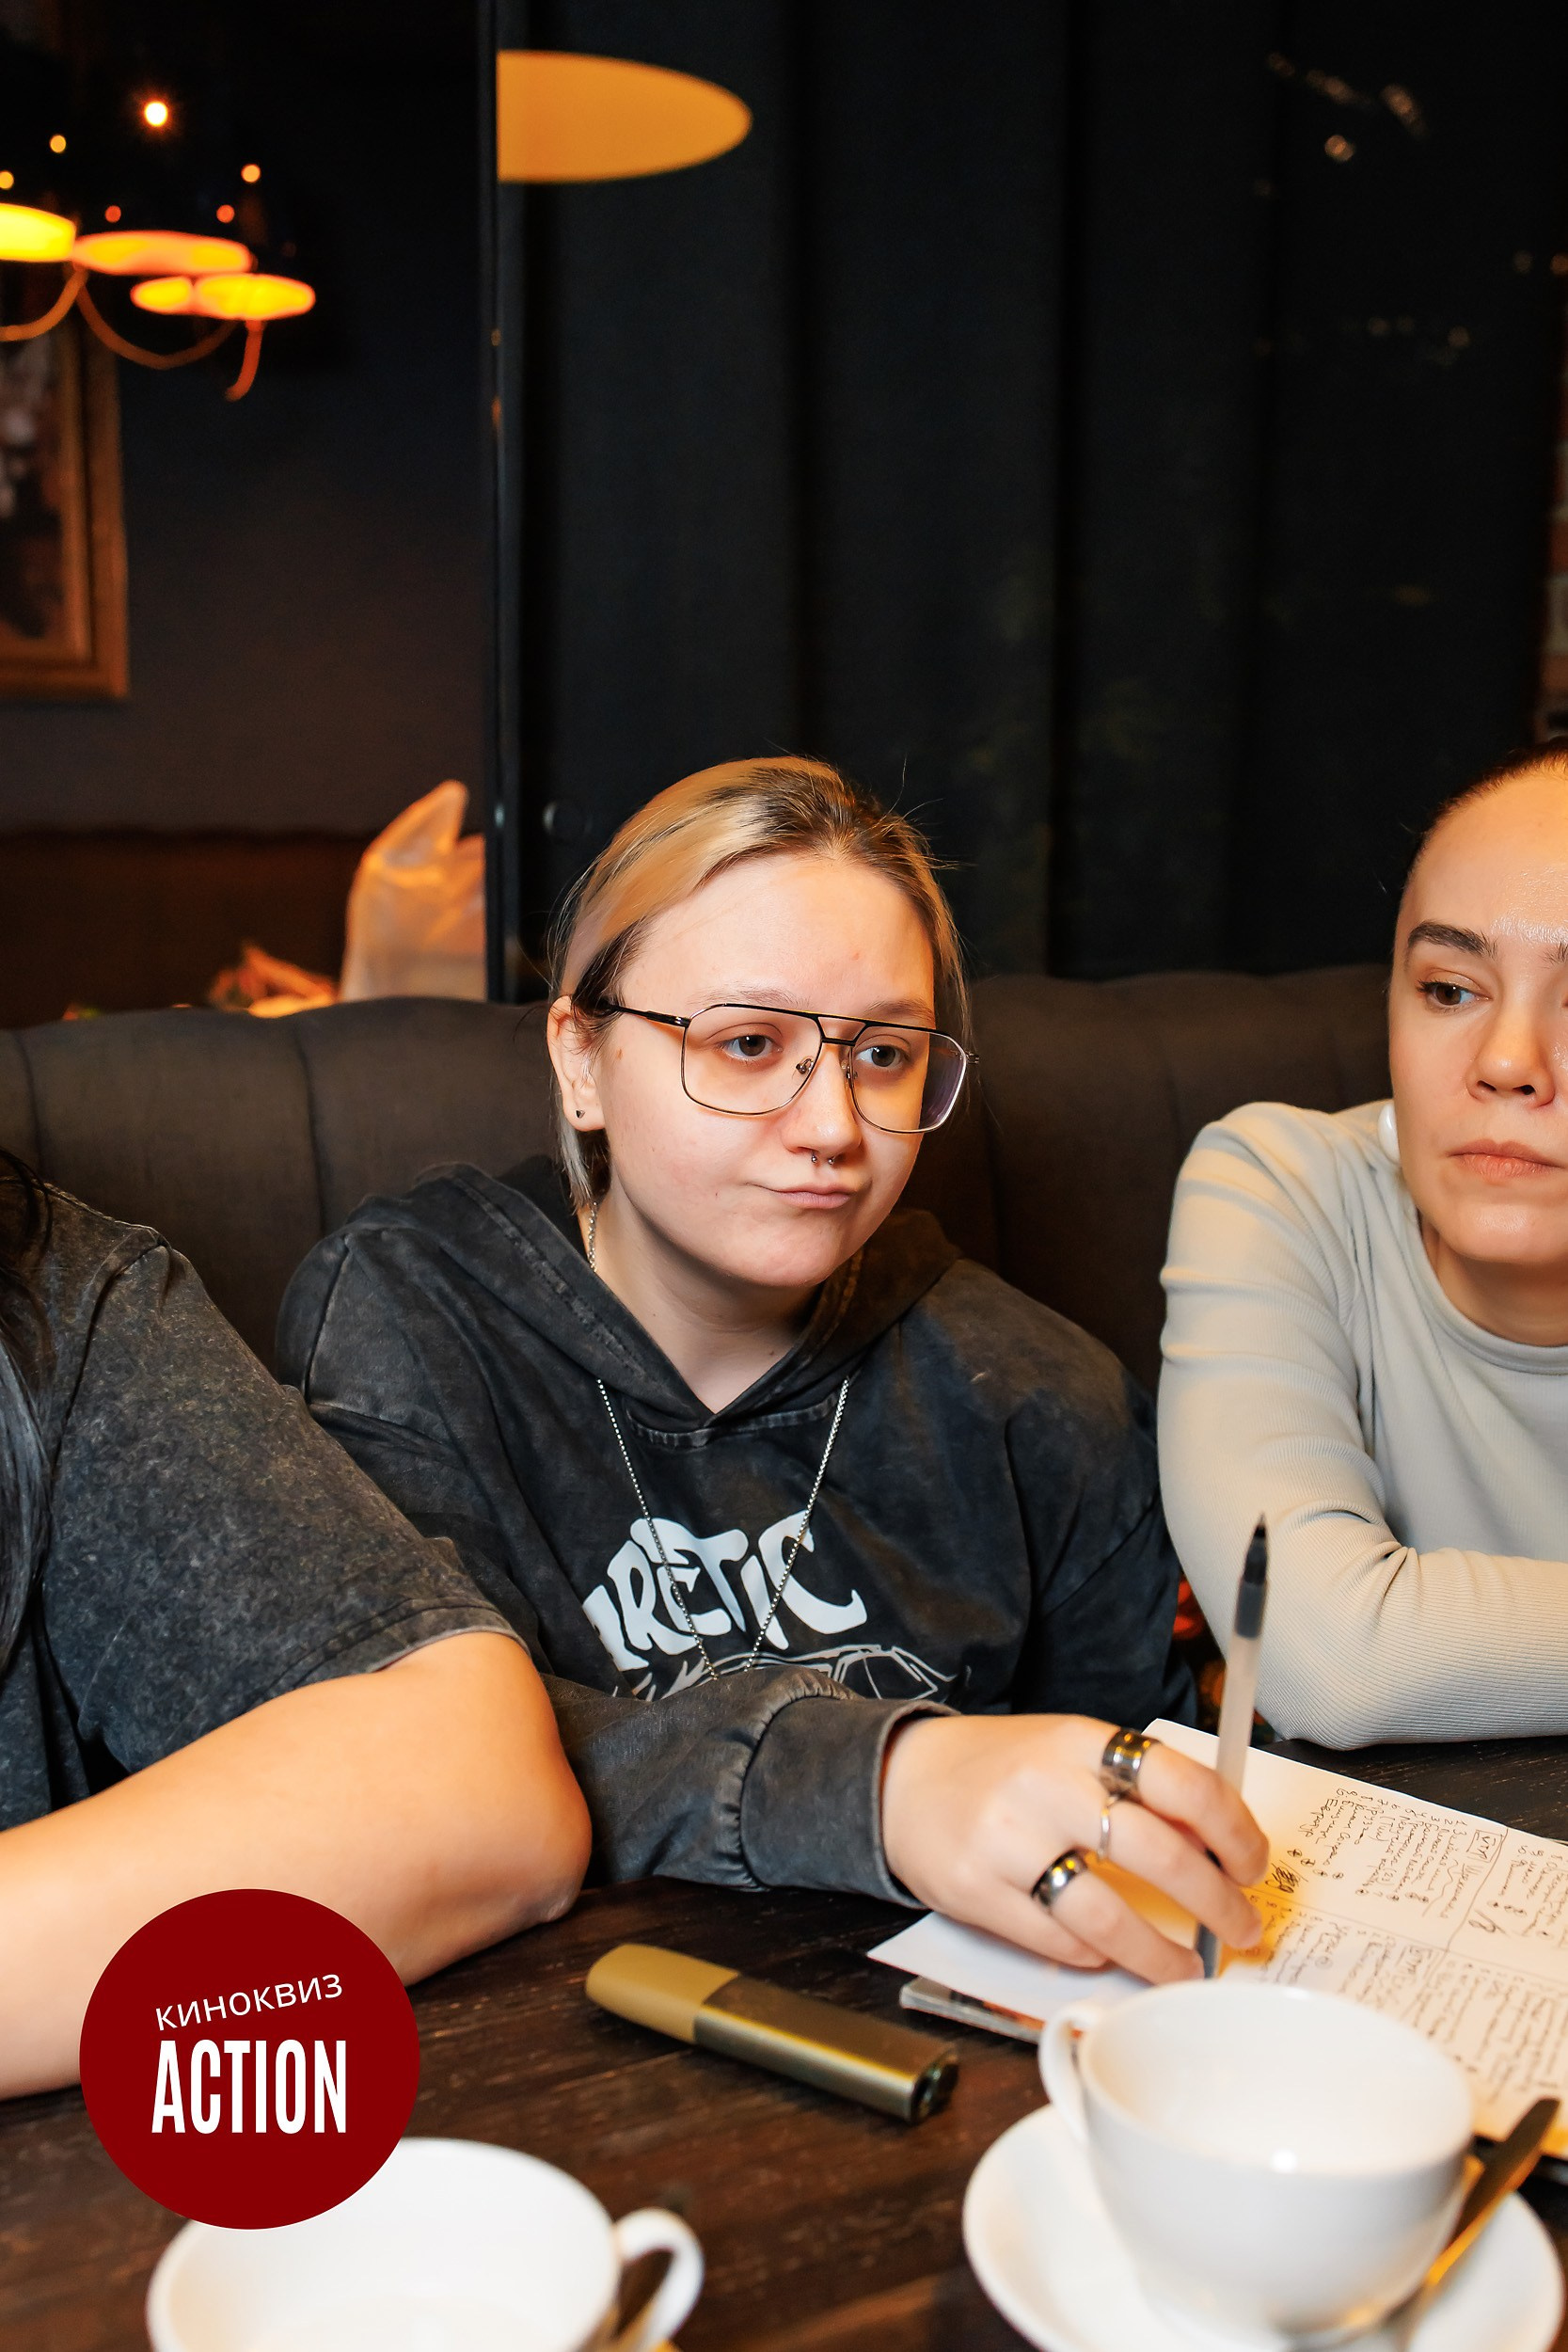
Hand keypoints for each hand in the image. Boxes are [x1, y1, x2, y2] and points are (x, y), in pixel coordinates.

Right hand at [879, 1713, 1267, 1982]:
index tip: (1254, 1866)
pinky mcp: (977, 1891)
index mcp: (1080, 1740)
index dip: (1233, 1831)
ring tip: (1186, 1969)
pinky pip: (1057, 1941)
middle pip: (1157, 1854)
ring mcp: (1008, 1841)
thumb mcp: (1069, 1752)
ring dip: (1160, 1954)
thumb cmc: (1001, 1770)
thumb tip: (1217, 1845)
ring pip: (1108, 1914)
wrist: (898, 1781)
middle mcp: (1046, 1785)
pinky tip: (1110, 1957)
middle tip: (1241, 1928)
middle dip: (1215, 1902)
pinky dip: (1095, 1956)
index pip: (1181, 1782)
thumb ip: (1136, 1789)